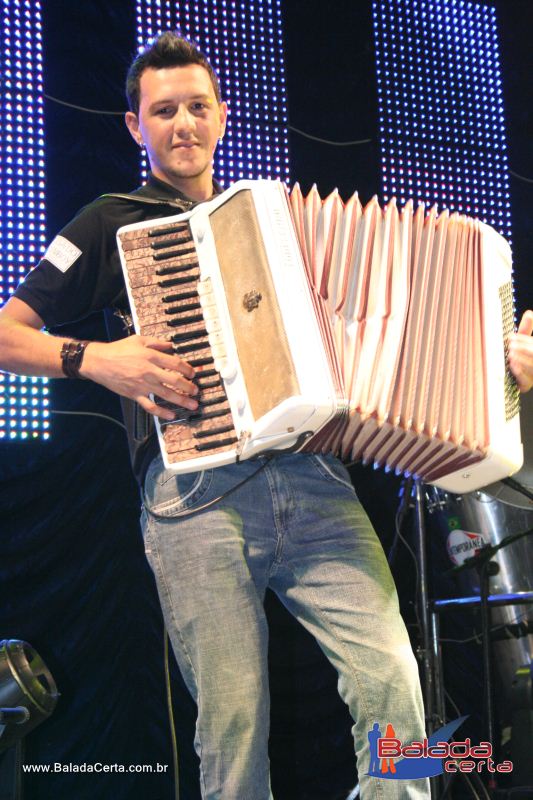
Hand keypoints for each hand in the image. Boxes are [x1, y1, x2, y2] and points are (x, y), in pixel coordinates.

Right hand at [81, 335, 198, 418]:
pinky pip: (150, 406)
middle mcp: (149, 371)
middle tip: (196, 391)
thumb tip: (170, 345)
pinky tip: (171, 415)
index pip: (176, 364)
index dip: (188, 369)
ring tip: (192, 405)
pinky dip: (162, 413)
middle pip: (175, 381)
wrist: (99, 362)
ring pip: (166, 395)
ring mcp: (143, 385)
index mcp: (151, 356)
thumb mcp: (139, 340)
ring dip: (182, 401)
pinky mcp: (135, 394)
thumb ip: (157, 342)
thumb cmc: (117, 350)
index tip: (193, 374)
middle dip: (189, 387)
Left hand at [508, 310, 532, 392]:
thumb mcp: (522, 342)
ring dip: (521, 360)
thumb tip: (529, 313)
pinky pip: (525, 382)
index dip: (524, 340)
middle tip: (510, 346)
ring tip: (510, 354)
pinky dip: (519, 372)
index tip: (511, 337)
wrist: (508, 378)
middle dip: (523, 349)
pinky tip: (513, 365)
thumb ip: (526, 329)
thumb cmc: (517, 355)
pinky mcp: (525, 386)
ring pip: (531, 368)